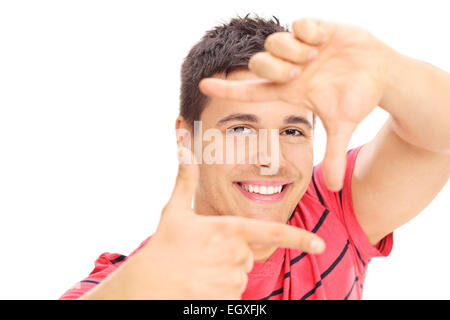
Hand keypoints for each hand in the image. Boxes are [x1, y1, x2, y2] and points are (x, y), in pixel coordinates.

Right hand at [83, 146, 324, 299]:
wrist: (149, 285)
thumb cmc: (163, 246)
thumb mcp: (175, 211)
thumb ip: (185, 179)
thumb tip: (183, 148)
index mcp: (229, 230)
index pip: (272, 232)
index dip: (300, 239)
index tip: (320, 245)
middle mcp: (235, 255)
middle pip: (248, 254)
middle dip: (232, 253)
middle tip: (204, 254)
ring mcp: (232, 280)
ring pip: (240, 275)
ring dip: (224, 272)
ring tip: (199, 270)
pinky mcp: (226, 300)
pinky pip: (233, 293)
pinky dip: (220, 289)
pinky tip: (200, 284)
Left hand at [199, 18, 394, 190]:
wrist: (381, 73)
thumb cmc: (358, 98)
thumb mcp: (343, 126)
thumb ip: (334, 154)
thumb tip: (334, 188)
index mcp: (289, 90)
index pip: (251, 91)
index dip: (227, 89)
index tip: (202, 87)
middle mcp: (289, 67)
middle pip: (260, 63)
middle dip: (275, 68)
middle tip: (299, 72)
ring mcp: (301, 47)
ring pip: (276, 42)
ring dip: (294, 51)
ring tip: (316, 56)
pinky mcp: (317, 28)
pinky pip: (300, 23)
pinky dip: (310, 31)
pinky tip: (324, 40)